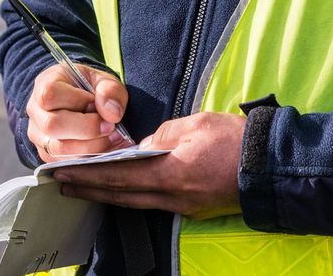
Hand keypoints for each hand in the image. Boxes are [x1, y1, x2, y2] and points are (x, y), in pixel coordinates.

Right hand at [26, 64, 128, 162]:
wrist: (80, 101)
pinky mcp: (46, 154)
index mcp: (45, 84)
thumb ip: (110, 90)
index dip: (78, 102)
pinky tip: (103, 148)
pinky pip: (63, 162)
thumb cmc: (89, 88)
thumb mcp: (103, 80)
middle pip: (52, 125)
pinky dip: (87, 158)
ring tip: (111, 138)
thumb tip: (112, 114)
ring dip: (90, 146)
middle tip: (111, 127)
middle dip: (87, 129)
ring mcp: (37, 134)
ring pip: (57, 148)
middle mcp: (35, 110)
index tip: (100, 106)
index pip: (50, 95)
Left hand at [53, 112, 245, 220]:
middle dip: (89, 189)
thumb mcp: (196, 124)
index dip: (87, 175)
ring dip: (108, 194)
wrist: (271, 166)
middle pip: (121, 195)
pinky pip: (154, 203)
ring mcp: (184, 207)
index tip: (62, 173)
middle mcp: (173, 197)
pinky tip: (122, 189)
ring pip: (136, 202)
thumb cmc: (236, 140)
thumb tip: (143, 147)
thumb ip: (163, 135)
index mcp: (170, 174)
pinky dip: (132, 196)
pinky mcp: (194, 208)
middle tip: (61, 185)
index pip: (118, 176)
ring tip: (84, 188)